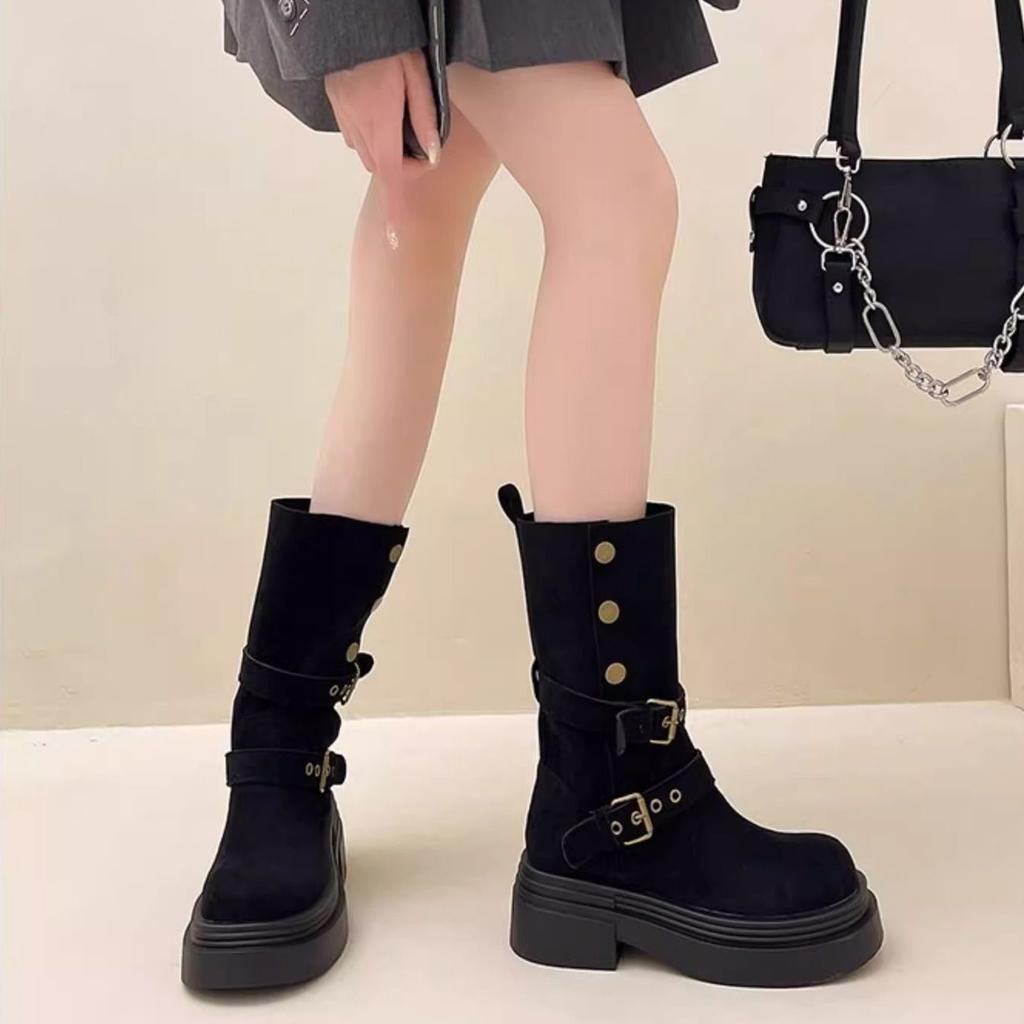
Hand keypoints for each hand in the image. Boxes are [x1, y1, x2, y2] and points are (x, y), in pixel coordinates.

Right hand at [325, 50, 439, 250]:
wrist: (346, 18)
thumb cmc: (390, 43)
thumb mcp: (416, 75)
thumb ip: (425, 118)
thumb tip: (432, 155)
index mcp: (381, 126)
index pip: (392, 179)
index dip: (396, 212)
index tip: (397, 240)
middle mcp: (358, 129)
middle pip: (383, 166)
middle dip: (402, 164)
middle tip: (421, 140)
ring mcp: (344, 119)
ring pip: (368, 149)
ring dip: (385, 147)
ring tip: (398, 113)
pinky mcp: (337, 106)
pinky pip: (356, 131)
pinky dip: (370, 130)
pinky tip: (378, 103)